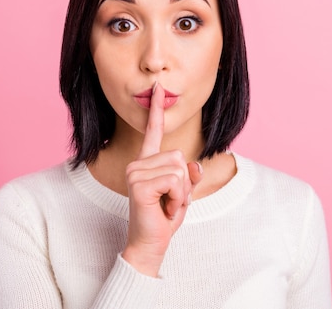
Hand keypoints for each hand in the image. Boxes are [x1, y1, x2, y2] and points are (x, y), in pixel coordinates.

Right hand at [121, 83, 202, 276]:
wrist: (151, 243)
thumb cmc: (164, 217)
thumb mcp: (183, 194)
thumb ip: (189, 177)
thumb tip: (195, 166)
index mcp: (148, 162)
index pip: (154, 131)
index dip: (157, 110)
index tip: (158, 88)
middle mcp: (138, 163)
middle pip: (179, 156)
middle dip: (185, 183)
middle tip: (171, 201)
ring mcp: (136, 172)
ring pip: (179, 169)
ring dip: (182, 192)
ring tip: (167, 205)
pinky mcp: (139, 184)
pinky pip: (175, 180)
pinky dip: (178, 198)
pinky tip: (165, 209)